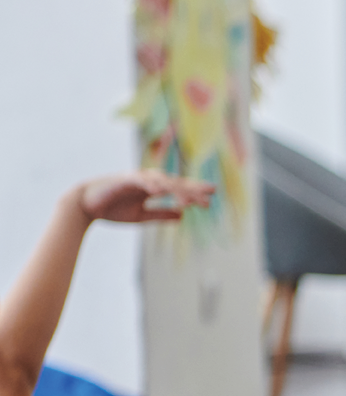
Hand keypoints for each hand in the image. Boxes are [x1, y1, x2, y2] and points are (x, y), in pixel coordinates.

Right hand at [76, 172, 213, 223]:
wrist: (84, 206)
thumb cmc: (111, 210)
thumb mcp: (141, 216)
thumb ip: (161, 214)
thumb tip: (182, 216)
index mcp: (151, 189)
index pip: (177, 189)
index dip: (193, 192)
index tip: (210, 199)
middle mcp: (147, 181)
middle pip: (174, 183)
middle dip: (193, 188)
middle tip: (211, 194)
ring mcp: (136, 179)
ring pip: (162, 182)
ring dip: (176, 190)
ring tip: (190, 200)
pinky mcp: (123, 180)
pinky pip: (141, 181)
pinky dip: (152, 185)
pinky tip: (163, 191)